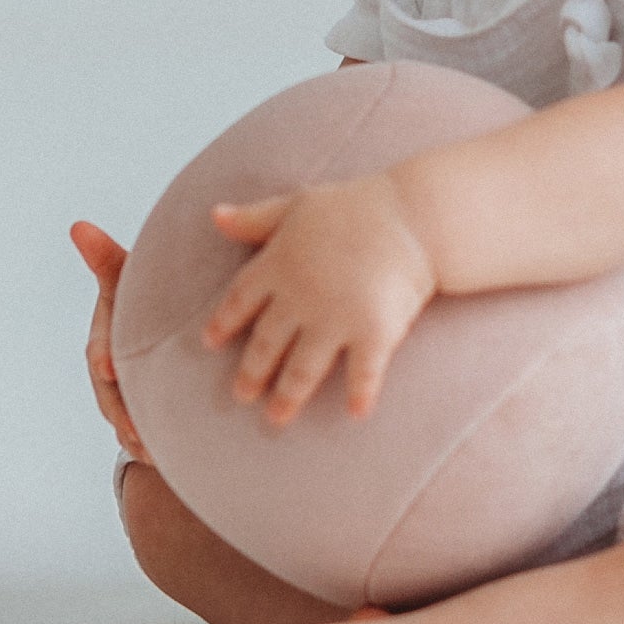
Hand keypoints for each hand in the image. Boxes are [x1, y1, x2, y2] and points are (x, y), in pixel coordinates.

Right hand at [69, 220, 145, 459]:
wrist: (158, 327)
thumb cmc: (143, 294)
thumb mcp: (125, 277)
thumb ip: (104, 257)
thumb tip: (77, 225)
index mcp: (105, 336)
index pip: (98, 349)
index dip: (104, 356)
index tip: (110, 367)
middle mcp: (108, 367)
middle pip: (108, 395)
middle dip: (120, 413)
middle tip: (135, 429)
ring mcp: (121, 392)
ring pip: (121, 418)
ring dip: (133, 436)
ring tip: (150, 450)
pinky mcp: (137, 411)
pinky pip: (137, 433)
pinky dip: (148, 447)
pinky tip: (162, 460)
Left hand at [201, 170, 437, 425]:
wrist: (414, 214)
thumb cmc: (357, 205)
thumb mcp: (297, 204)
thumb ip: (255, 218)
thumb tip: (215, 217)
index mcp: (278, 264)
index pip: (240, 300)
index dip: (224, 322)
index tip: (209, 343)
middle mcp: (300, 297)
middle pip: (267, 344)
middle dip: (252, 373)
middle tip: (242, 396)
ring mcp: (335, 318)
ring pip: (303, 368)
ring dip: (288, 396)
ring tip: (276, 419)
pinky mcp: (373, 332)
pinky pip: (363, 372)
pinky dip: (360, 394)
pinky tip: (356, 413)